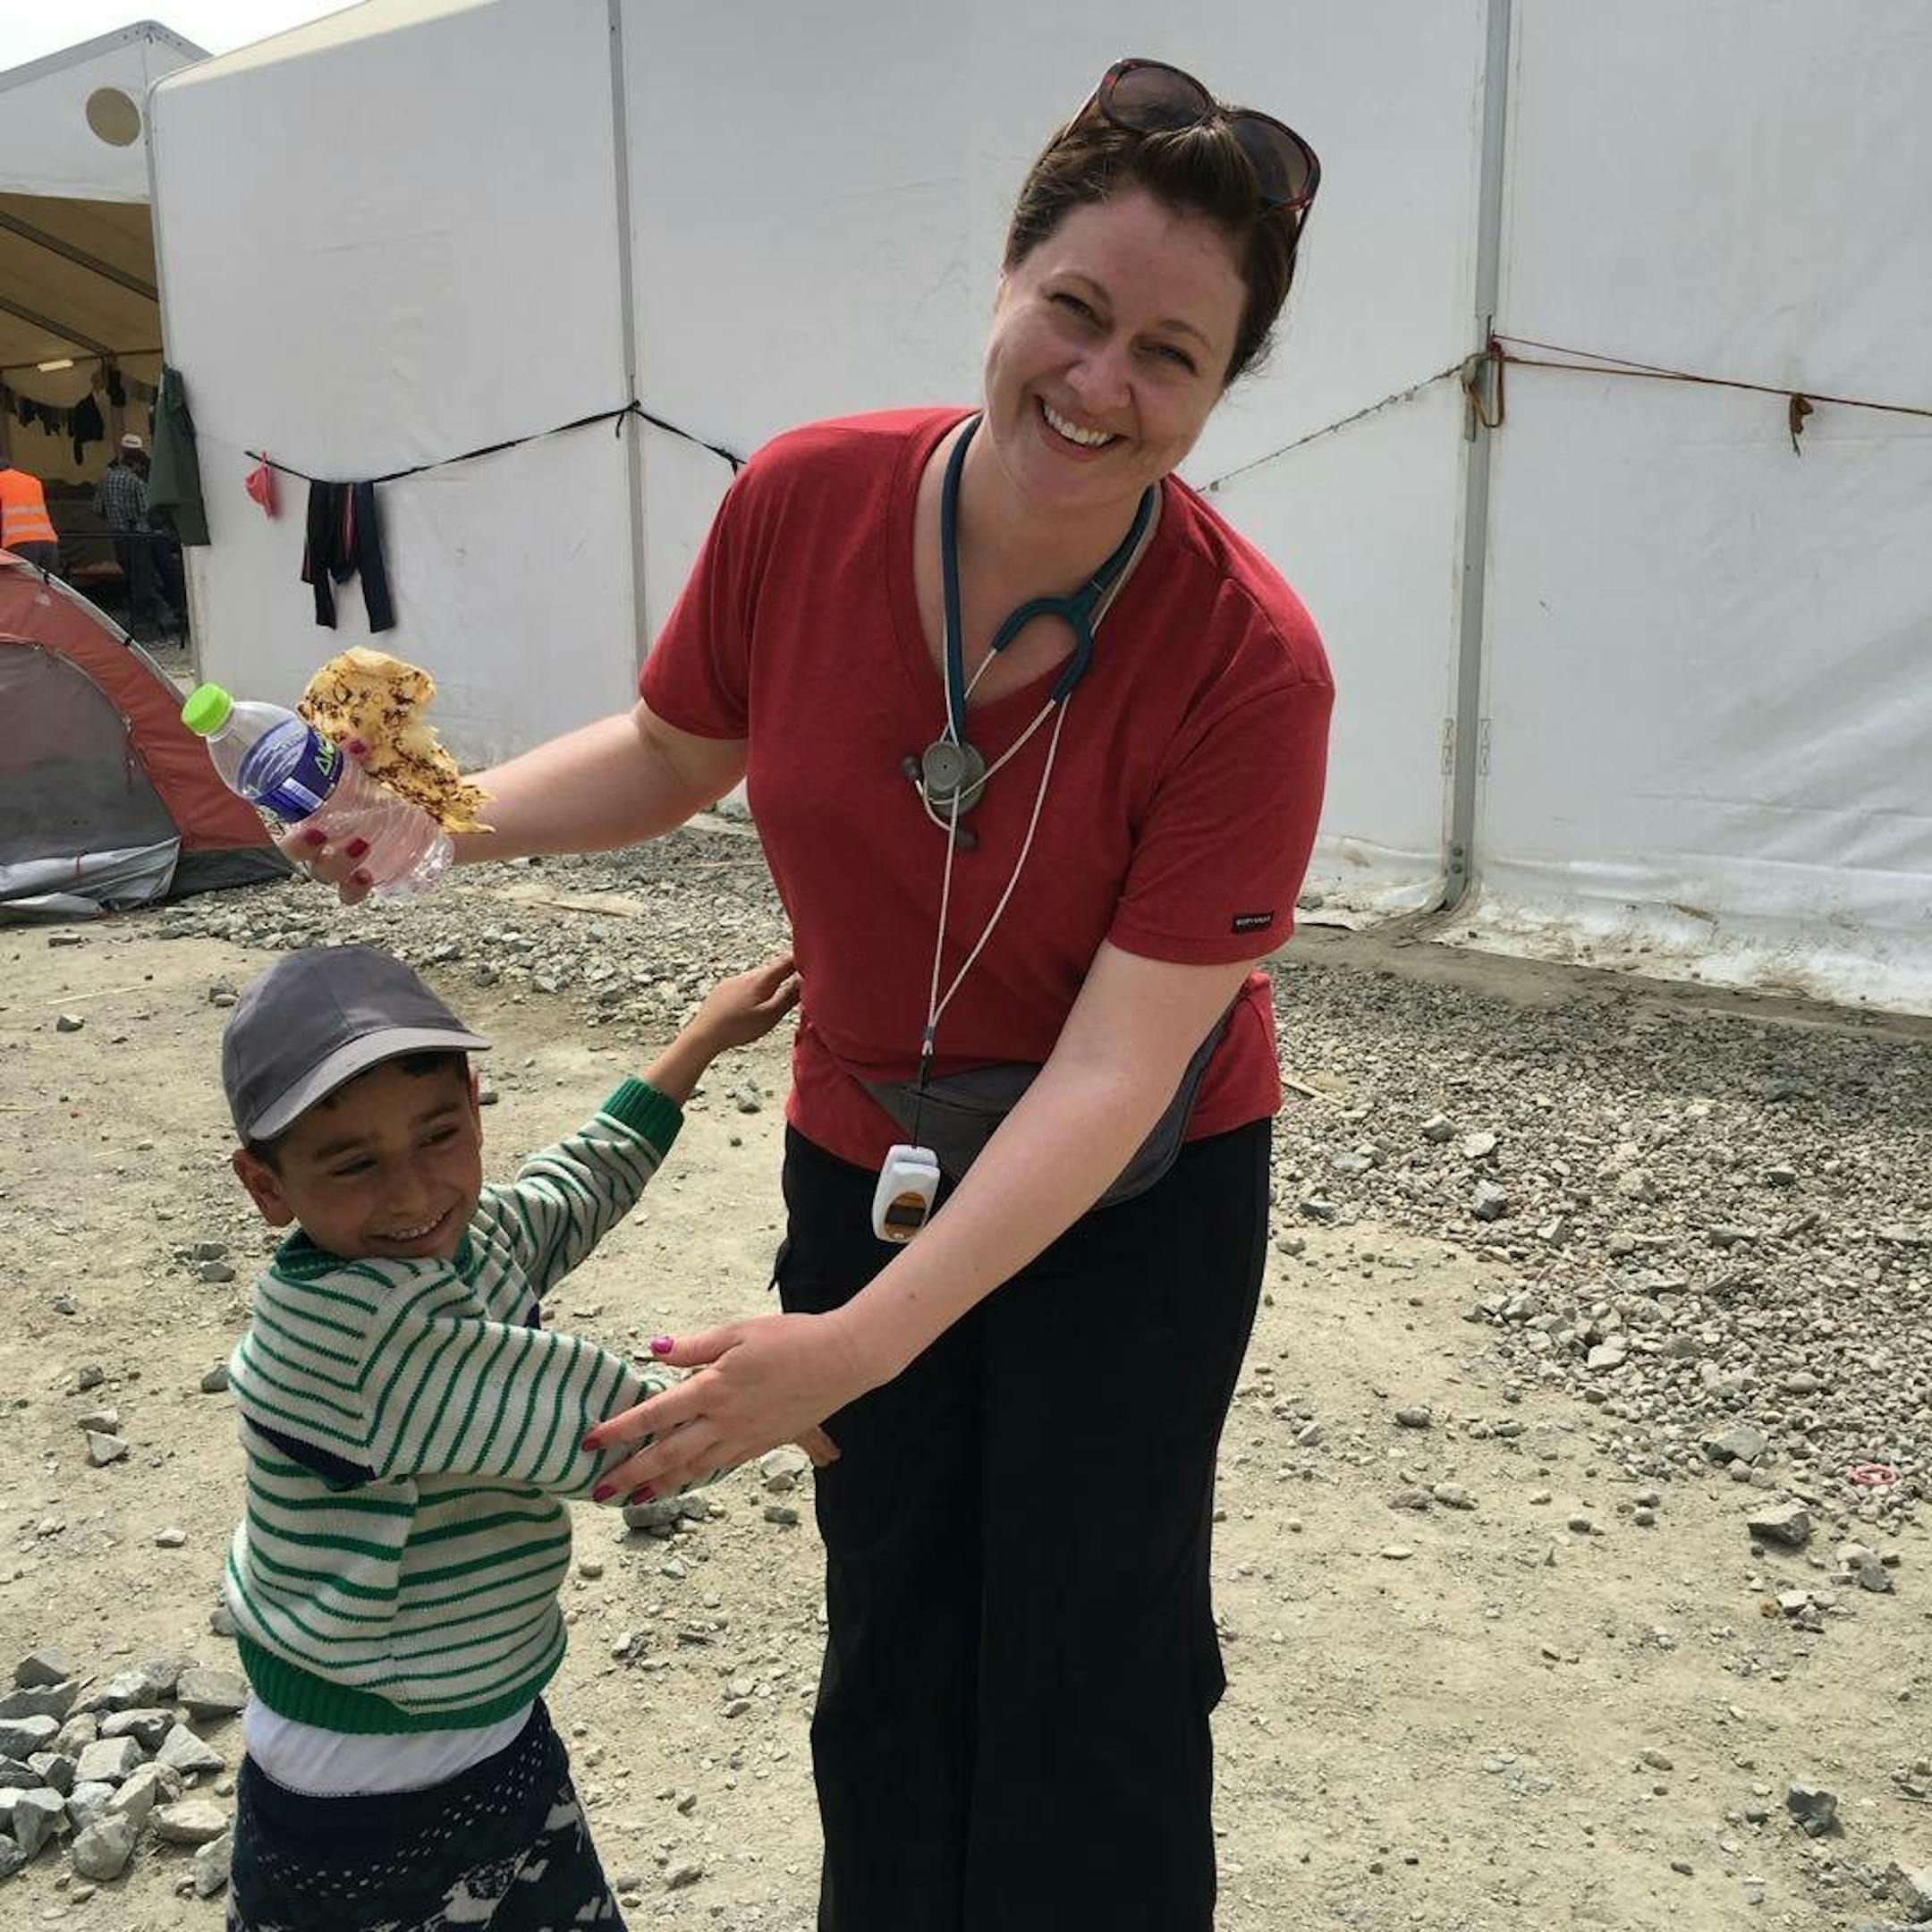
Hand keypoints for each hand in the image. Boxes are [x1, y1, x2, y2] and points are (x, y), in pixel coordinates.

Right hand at [277, 737, 381, 903]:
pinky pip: (350, 893)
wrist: (372, 803)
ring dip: (342, 868)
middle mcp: (316, 851)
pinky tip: (367, 878)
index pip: (289, 843)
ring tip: (361, 847)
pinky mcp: (357, 873)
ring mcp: (336, 865)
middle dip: (315, 854)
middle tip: (329, 834)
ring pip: (328, 878)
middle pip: (308, 864)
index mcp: (304, 826)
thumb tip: (363, 743)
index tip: (315, 829)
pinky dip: (356, 890)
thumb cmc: (341, 786)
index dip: (298, 843)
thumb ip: (345, 757)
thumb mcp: (339, 770)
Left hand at [584, 1310, 873, 1501]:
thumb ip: (693, 1347)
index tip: (591, 1442)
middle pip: (667, 1455)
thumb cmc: (791, 1338)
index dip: (620, 1429)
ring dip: (659, 1486)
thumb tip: (653, 1349)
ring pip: (693, 1469)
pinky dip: (696, 1478)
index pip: (655, 1414)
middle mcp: (724, 1420)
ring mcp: (744, 1437)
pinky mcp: (762, 1444)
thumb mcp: (737, 1332)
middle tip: (600, 1491)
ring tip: (633, 1500)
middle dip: (630, 1474)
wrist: (842, 1359)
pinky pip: (721, 1466)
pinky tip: (683, 1482)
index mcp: (713, 1388)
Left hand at [685, 954, 800, 1051]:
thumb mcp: (770, 1015)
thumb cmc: (738, 1027)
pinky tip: (754, 1004)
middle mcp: (747, 975)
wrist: (703, 1034)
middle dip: (788, 971)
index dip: (802, 958)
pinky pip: (745, 984)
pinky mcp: (723, 990)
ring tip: (778, 994)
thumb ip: (789, 997)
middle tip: (803, 977)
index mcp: (762, 979)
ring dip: (771, 982)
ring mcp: (733, 981)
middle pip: (773, 968)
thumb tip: (806, 980)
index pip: (787, 961)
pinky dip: (756, 990)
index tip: (814, 957)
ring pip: (759, 977)